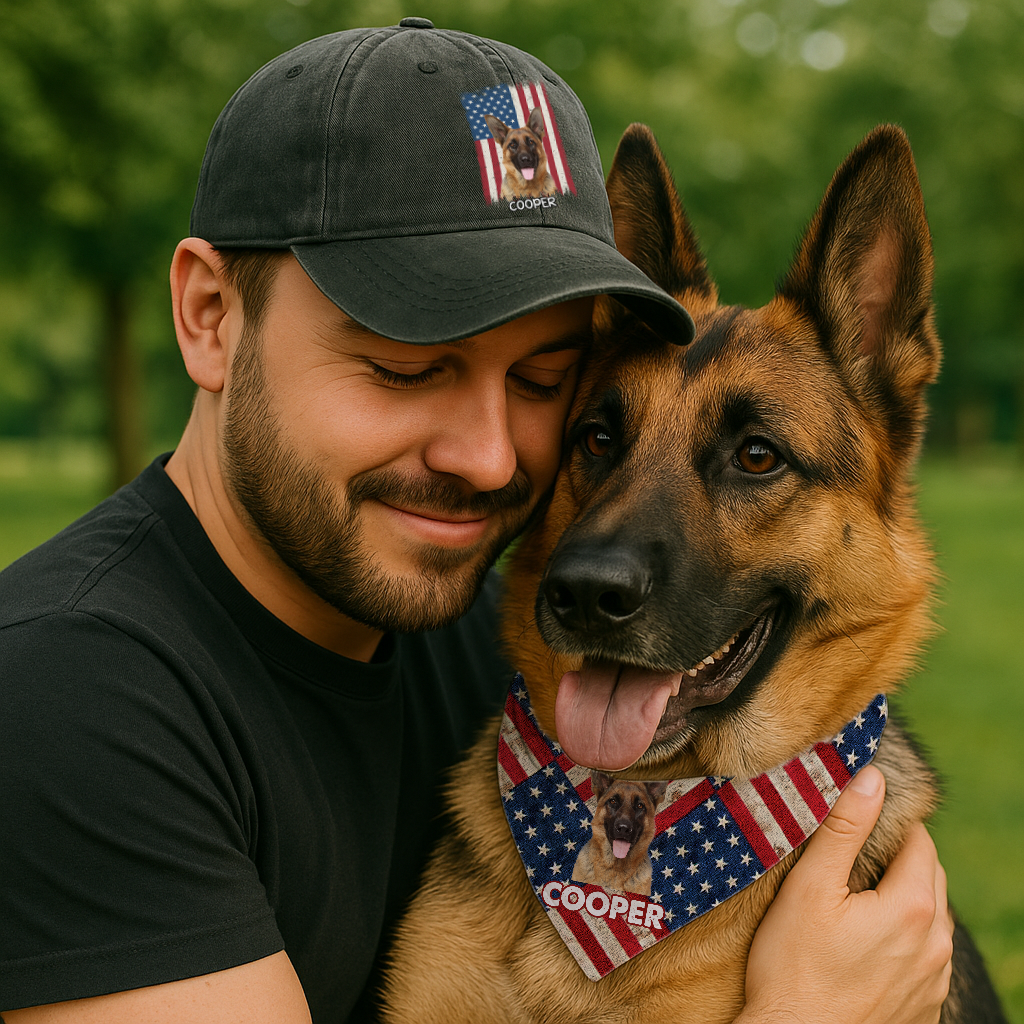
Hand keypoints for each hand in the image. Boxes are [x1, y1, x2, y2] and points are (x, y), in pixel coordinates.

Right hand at [739, 765, 952, 1023]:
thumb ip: (844, 828)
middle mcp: (936, 946)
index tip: (859, 818)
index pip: (920, 842)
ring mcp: (933, 982)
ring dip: (904, 899)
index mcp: (913, 908)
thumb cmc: (792, 967)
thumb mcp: (810, 887)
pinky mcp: (923, 1008)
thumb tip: (871, 777)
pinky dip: (904, 939)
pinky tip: (865, 942)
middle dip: (900, 857)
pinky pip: (925, 958)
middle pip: (930, 878)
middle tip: (853, 853)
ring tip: (856, 896)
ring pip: (931, 920)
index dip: (890, 823)